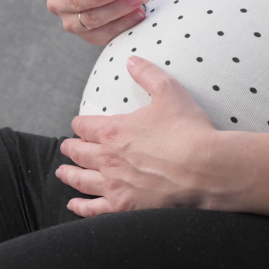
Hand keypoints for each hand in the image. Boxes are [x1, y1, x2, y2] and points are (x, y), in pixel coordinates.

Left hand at [57, 56, 219, 216]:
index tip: (78, 125)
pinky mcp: (124, 207)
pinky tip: (75, 205)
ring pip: (82, 180)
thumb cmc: (188, 130)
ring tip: (62, 172)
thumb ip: (148, 74)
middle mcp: (108, 159)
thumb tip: (132, 60)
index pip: (86, 126)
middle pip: (80, 153)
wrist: (205, 168)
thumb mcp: (169, 92)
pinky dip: (81, 207)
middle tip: (67, 148)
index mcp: (114, 131)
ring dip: (69, 175)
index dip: (80, 125)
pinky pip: (94, 209)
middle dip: (71, 149)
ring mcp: (114, 185)